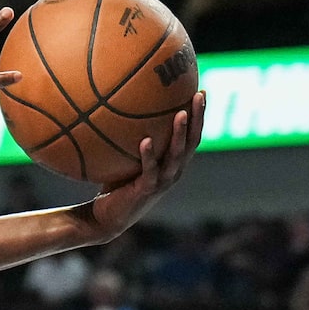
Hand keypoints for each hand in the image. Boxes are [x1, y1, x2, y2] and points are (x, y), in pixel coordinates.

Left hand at [86, 90, 207, 235]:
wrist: (107, 218)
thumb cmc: (115, 184)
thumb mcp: (125, 157)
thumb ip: (127, 137)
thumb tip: (116, 104)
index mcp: (173, 163)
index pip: (192, 136)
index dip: (199, 116)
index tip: (201, 91)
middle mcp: (173, 171)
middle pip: (192, 142)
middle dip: (197, 118)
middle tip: (199, 95)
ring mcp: (161, 182)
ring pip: (176, 155)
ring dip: (179, 134)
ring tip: (180, 113)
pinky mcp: (146, 191)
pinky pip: (150, 170)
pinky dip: (148, 155)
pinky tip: (145, 140)